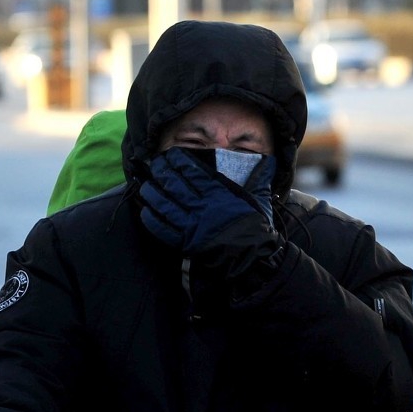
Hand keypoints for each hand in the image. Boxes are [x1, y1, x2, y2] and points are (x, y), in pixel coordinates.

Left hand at [137, 147, 283, 281]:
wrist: (252, 256)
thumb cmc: (256, 226)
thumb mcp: (260, 197)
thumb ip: (259, 177)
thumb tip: (266, 159)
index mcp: (218, 193)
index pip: (192, 171)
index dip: (178, 161)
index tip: (170, 154)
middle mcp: (202, 207)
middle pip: (174, 185)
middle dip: (161, 172)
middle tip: (154, 165)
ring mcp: (191, 226)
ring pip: (165, 205)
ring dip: (152, 194)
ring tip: (146, 185)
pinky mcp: (185, 243)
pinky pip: (163, 229)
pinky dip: (152, 220)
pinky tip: (146, 211)